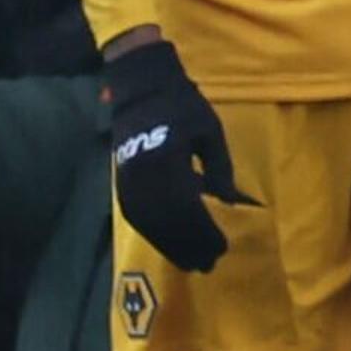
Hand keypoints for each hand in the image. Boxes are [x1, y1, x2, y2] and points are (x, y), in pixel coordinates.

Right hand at [103, 34, 248, 273]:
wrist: (141, 85)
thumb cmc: (182, 105)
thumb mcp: (210, 131)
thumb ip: (219, 169)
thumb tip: (228, 203)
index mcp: (169, 163)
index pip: (188, 210)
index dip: (204, 233)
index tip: (221, 249)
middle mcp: (146, 177)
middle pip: (168, 223)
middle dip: (189, 246)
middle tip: (208, 264)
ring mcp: (130, 180)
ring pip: (149, 224)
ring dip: (169, 245)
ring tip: (188, 261)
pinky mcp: (121, 180)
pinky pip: (135, 215)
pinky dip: (152, 232)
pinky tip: (166, 242)